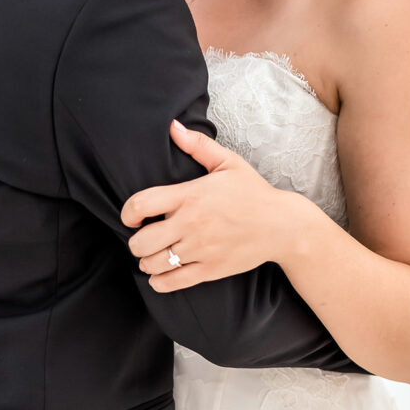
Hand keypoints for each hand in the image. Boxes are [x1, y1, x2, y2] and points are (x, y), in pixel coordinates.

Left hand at [122, 120, 301, 291]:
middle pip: (141, 241)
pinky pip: (172, 283)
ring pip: (153, 264)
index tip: (132, 217)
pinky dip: (159, 281)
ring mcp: (200, 249)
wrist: (282, 225)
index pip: (141, 205)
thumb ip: (197, 144)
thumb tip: (173, 126)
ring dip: (146, 261)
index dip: (128, 213)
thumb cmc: (253, 191)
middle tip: (143, 237)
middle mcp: (191, 223)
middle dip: (135, 241)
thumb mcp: (228, 162)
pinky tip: (161, 273)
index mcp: (190, 195)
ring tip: (153, 254)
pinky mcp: (210, 270)